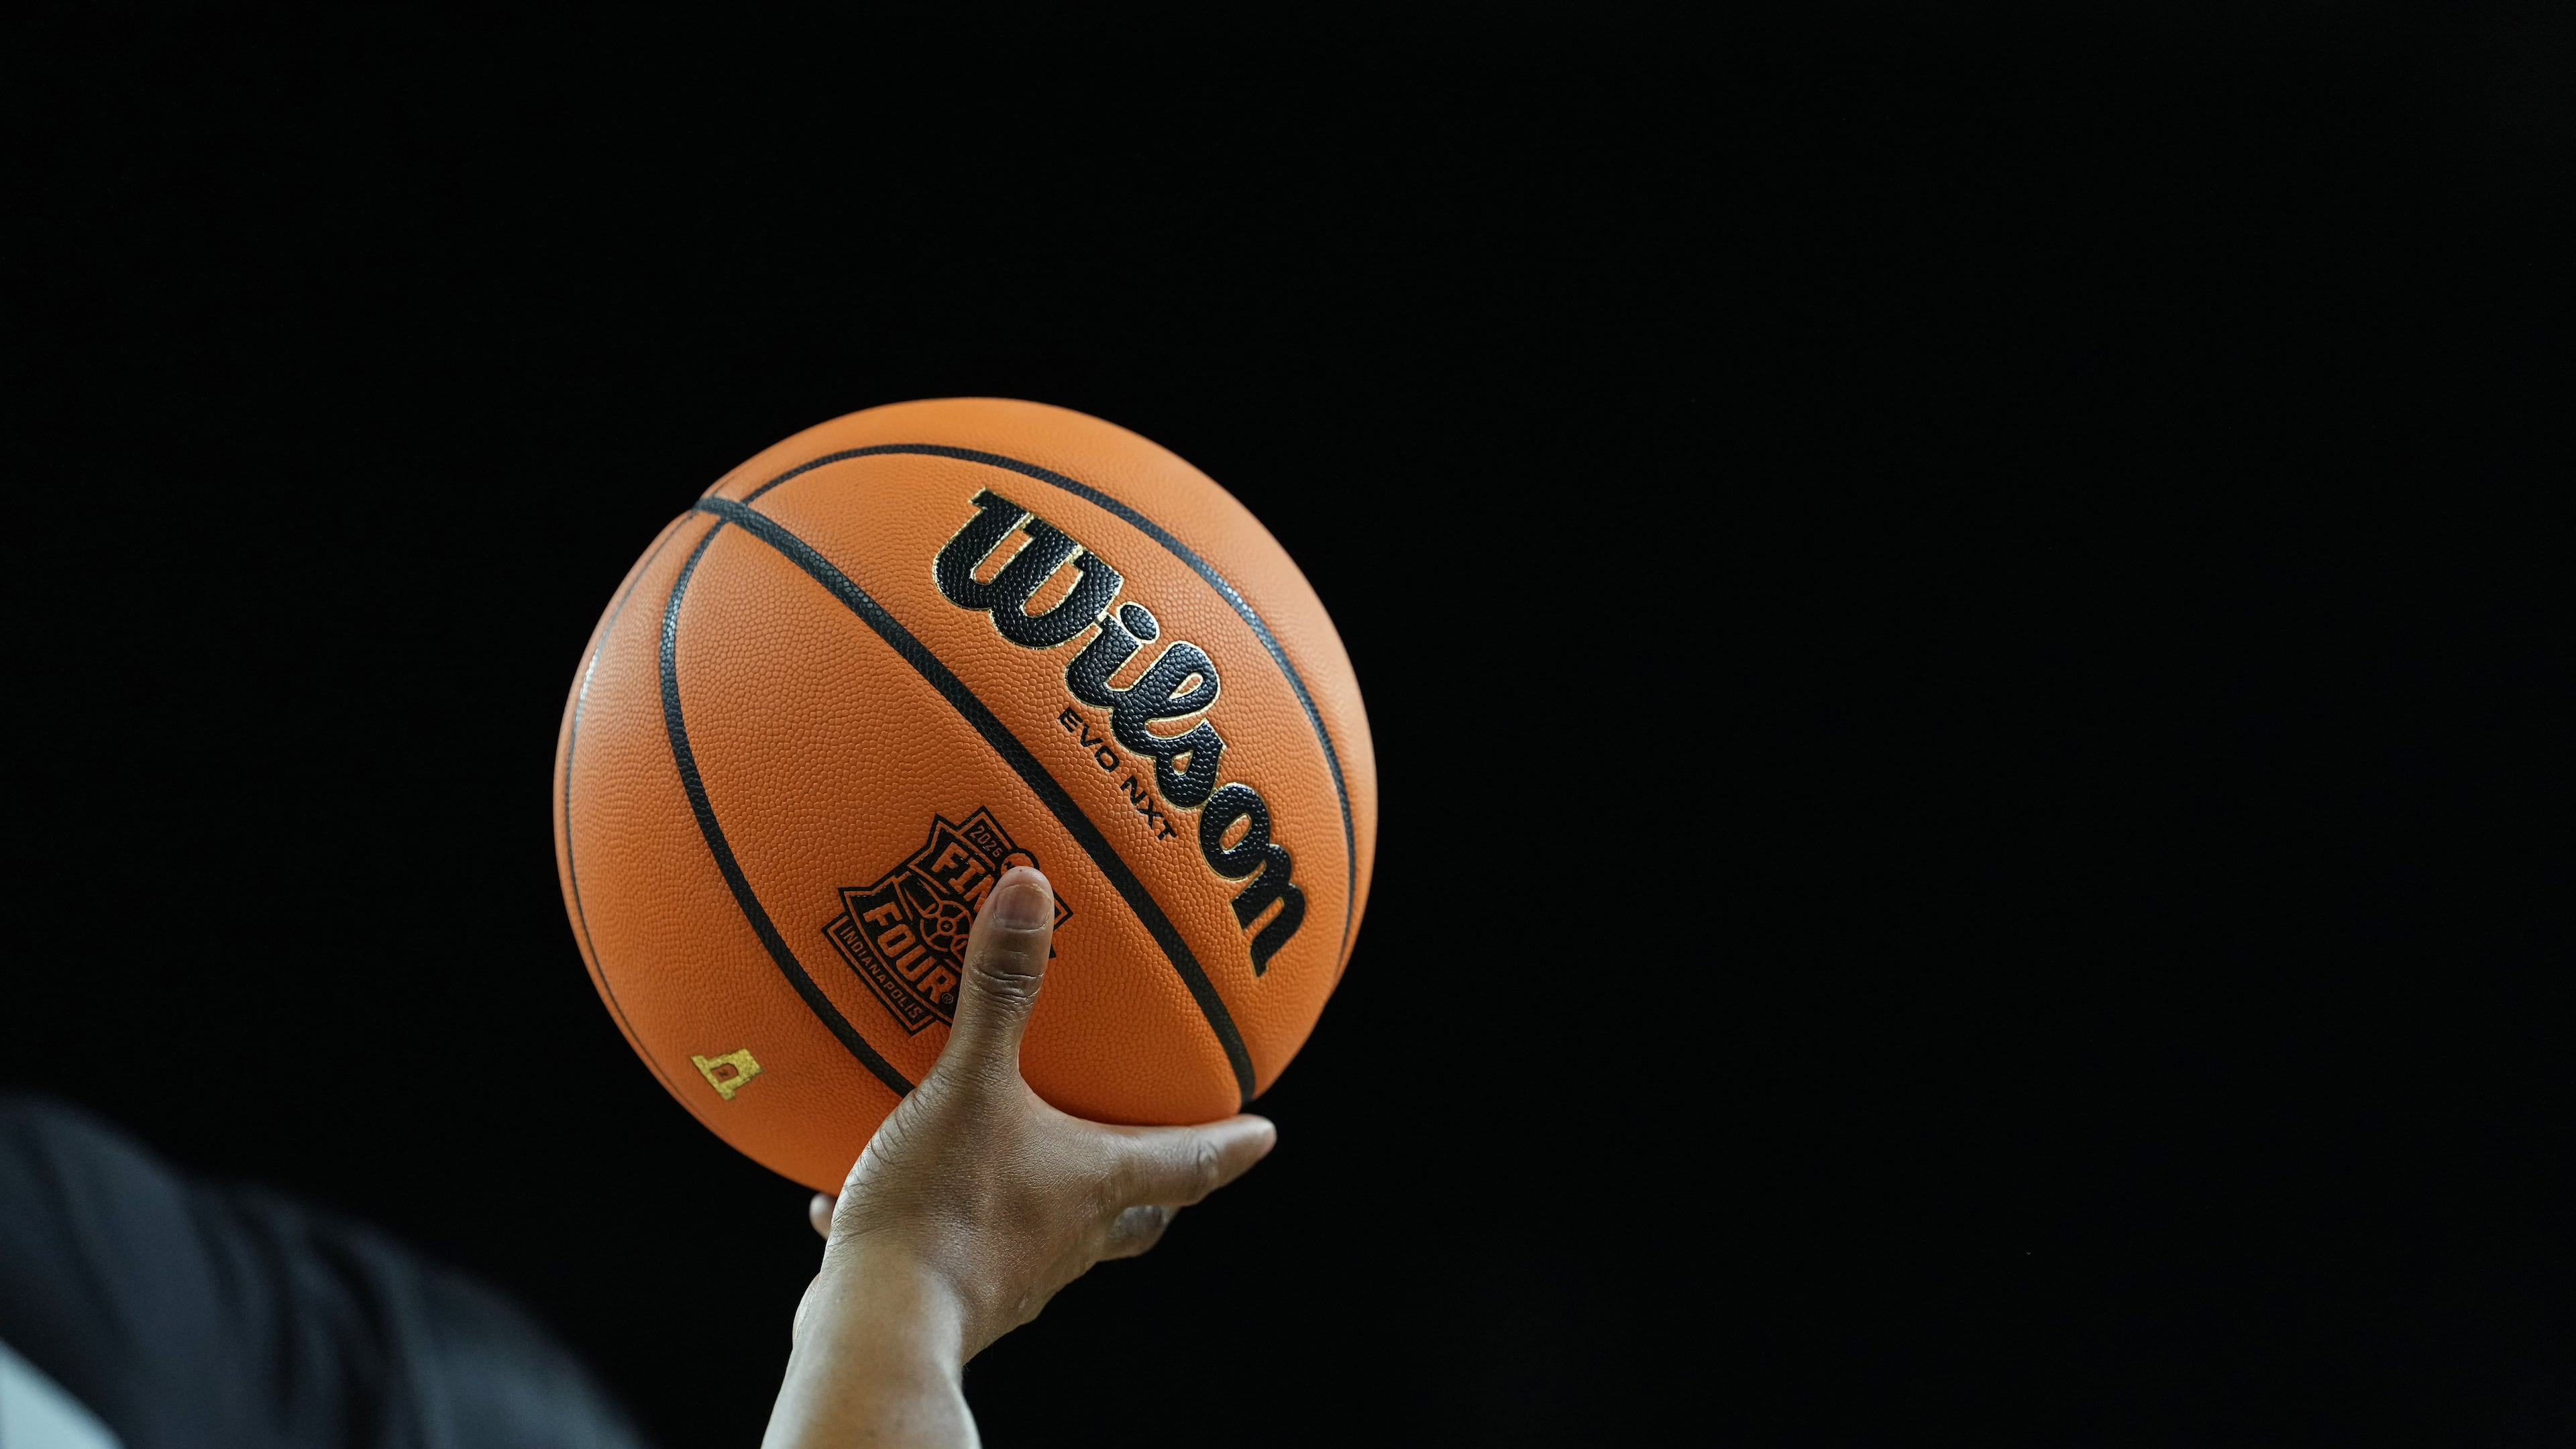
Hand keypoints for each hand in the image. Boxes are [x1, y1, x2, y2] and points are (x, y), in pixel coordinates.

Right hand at [762, 866, 1277, 1447]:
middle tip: (1171, 1158)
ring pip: (1059, 1235)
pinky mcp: (959, 1295)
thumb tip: (1029, 885)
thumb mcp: (969, 1084)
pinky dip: (942, 1218)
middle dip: (1160, 1184)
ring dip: (1054, 1198)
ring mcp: (1016, 1272)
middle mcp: (1070, 1235)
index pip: (1191, 1164)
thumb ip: (999, 988)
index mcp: (1096, 1184)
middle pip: (1140, 1214)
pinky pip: (963, 1248)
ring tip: (1030, 1160)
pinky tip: (881, 1186)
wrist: (882, 1324)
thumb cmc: (943, 1210)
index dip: (1231, 1145)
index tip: (1268, 1134)